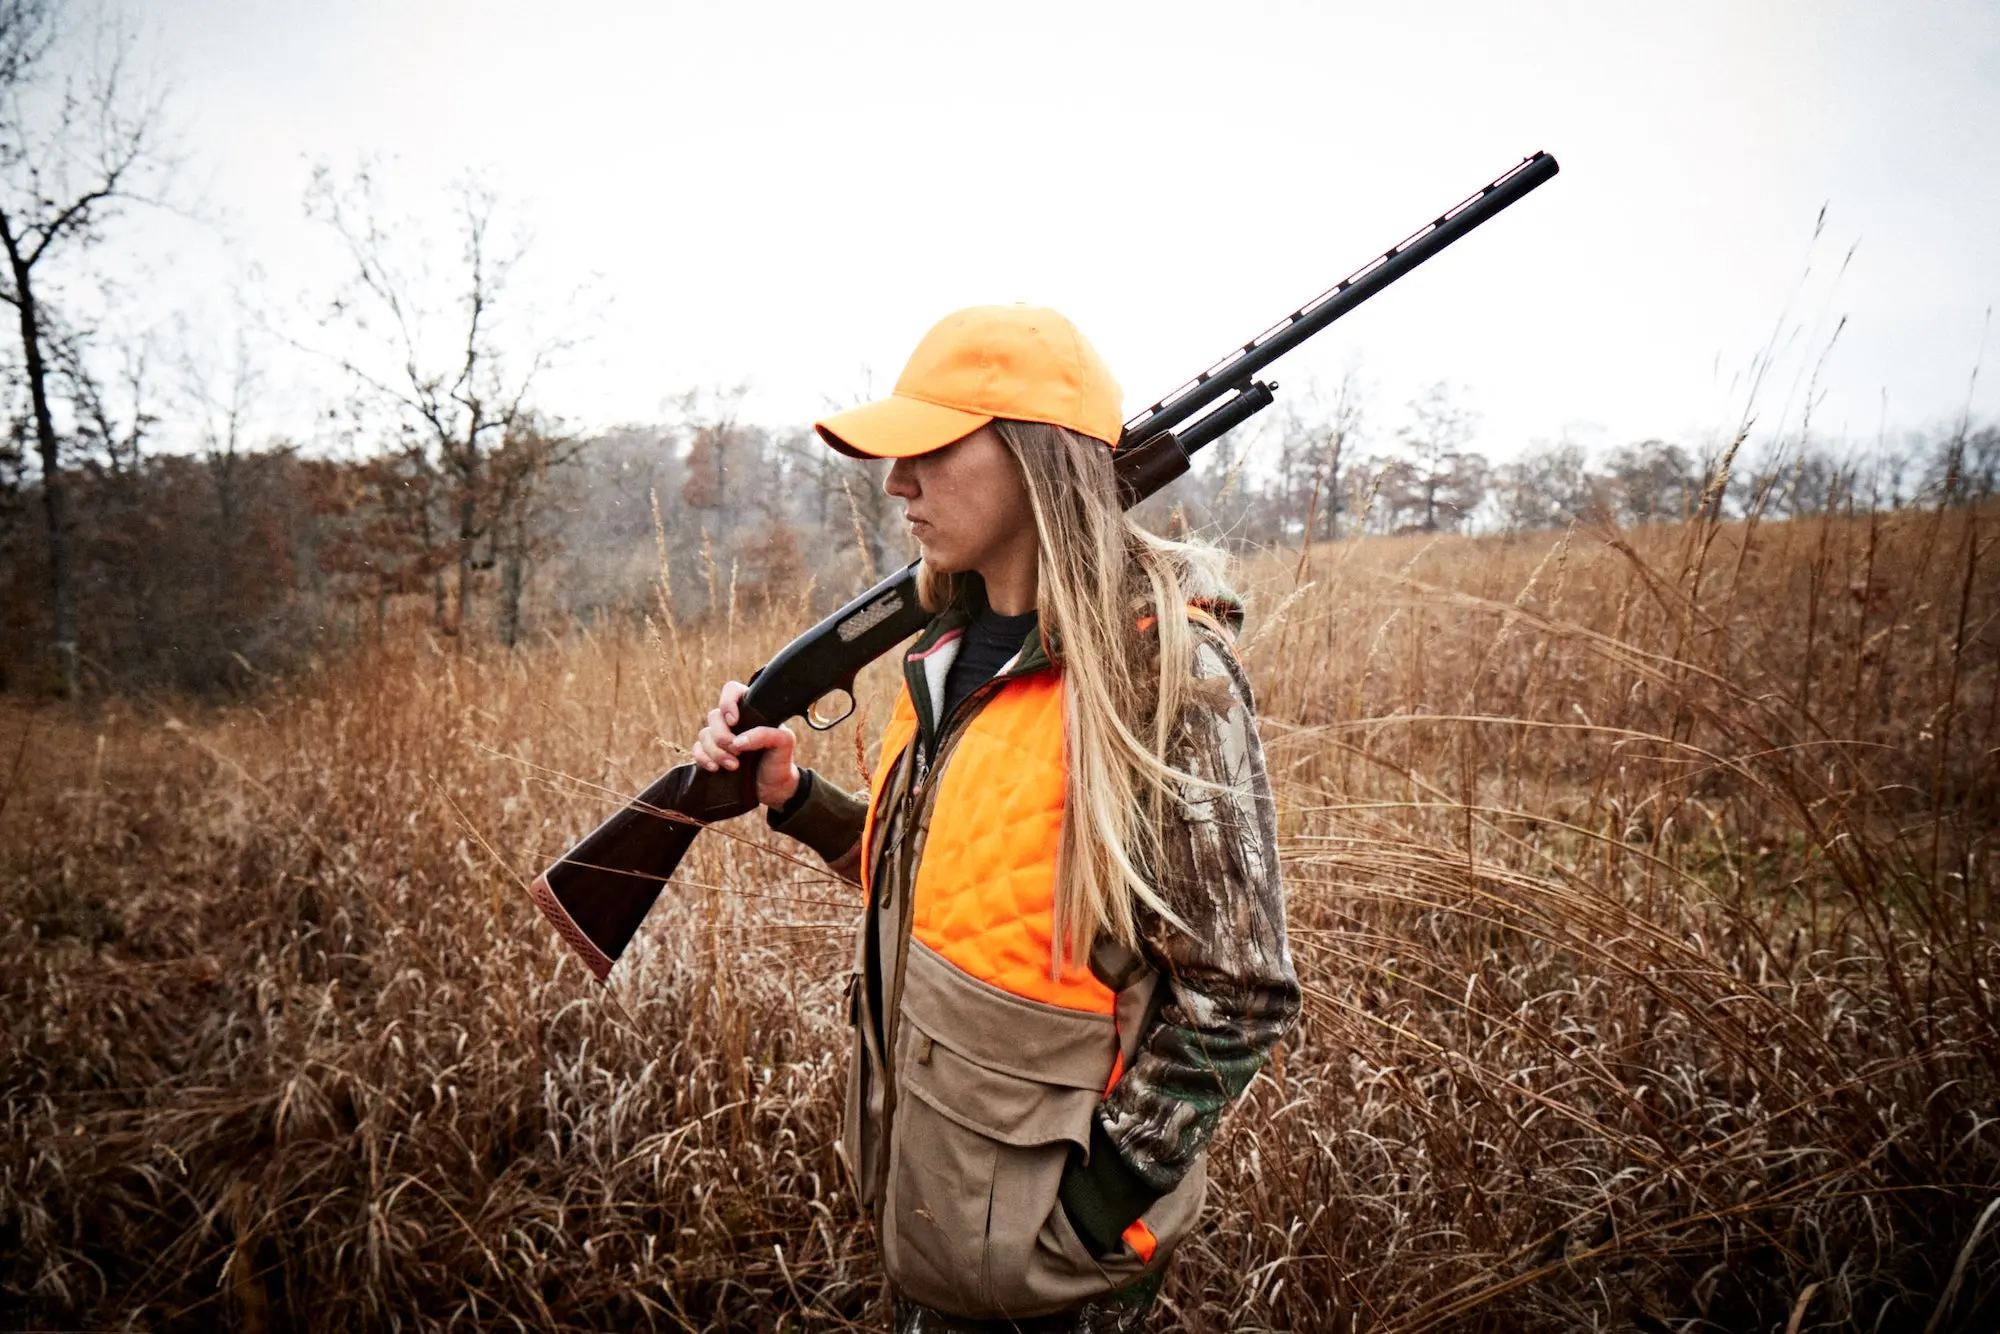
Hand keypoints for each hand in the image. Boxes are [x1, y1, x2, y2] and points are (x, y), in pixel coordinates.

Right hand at [691, 680, 800, 808]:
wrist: (773, 788)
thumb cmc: (780, 760)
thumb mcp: (784, 743)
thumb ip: (766, 734)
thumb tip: (738, 740)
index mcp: (751, 710)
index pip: (732, 690)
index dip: (727, 702)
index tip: (734, 721)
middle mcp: (734, 722)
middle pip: (714, 716)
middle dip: (722, 737)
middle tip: (737, 751)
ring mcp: (721, 737)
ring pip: (704, 734)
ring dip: (716, 752)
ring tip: (734, 766)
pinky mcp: (712, 754)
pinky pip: (697, 749)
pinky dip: (703, 758)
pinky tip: (716, 768)